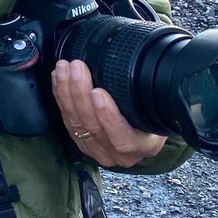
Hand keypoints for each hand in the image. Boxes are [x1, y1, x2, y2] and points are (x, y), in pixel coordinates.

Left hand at [51, 59, 166, 167]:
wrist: (145, 127)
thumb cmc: (155, 110)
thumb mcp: (160, 105)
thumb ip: (149, 94)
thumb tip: (148, 63)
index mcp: (143, 145)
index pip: (123, 138)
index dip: (108, 117)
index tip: (98, 92)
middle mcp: (120, 154)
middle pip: (93, 127)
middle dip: (80, 94)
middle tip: (76, 67)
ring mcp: (99, 150)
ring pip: (76, 123)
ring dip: (66, 92)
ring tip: (64, 68)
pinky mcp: (82, 142)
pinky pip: (67, 120)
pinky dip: (60, 97)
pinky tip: (58, 79)